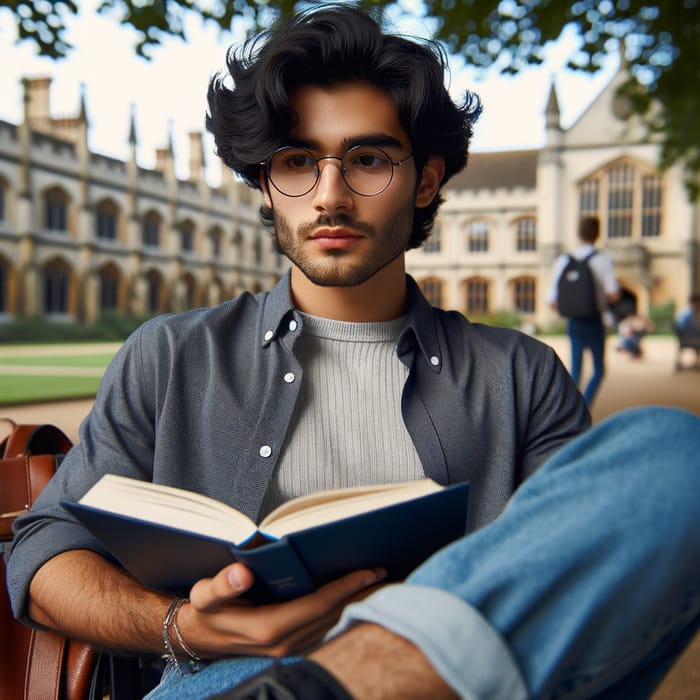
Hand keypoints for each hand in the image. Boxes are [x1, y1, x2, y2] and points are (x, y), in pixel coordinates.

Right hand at [182, 562, 385, 657]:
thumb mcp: (204, 595)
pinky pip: (325, 630)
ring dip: (355, 604)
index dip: (345, 587)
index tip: (368, 571)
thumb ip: (222, 584)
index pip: (319, 605)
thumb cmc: (205, 612)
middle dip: (360, 593)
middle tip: (385, 573)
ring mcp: (289, 650)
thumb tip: (242, 573)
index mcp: (269, 628)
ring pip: (332, 625)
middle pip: (333, 616)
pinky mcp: (291, 649)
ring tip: (377, 584)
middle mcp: (284, 644)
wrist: (196, 638)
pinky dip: (343, 614)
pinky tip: (354, 600)